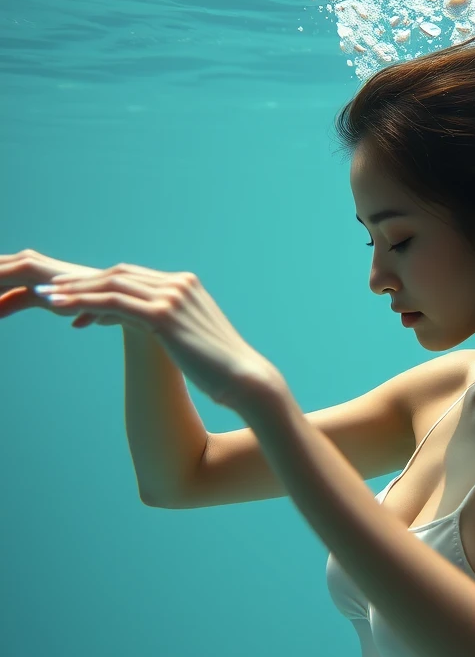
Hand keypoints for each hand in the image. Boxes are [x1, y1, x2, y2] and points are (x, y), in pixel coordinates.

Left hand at [0, 249, 280, 411]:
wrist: (246, 381)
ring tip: (46, 298)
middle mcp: (180, 284)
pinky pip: (114, 303)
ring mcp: (173, 297)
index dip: (100, 284)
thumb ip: (172, 327)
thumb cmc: (222, 370)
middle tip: (51, 289)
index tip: (74, 296)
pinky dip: (85, 303)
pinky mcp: (164, 315)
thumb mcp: (193, 341)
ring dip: (75, 290)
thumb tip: (154, 332)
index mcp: (187, 286)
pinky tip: (64, 312)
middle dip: (82, 281)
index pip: (133, 277)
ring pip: (112, 285)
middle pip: (119, 275)